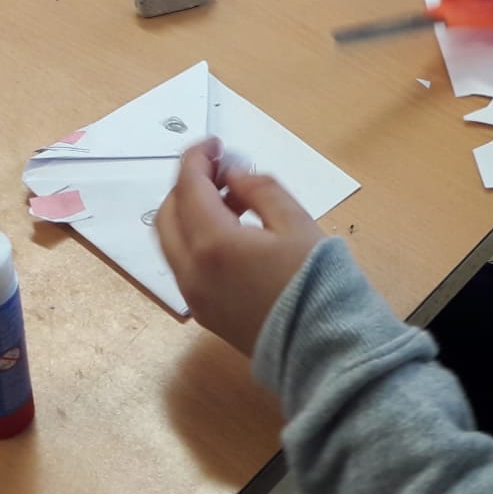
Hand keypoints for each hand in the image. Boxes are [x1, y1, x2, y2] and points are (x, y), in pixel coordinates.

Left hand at [155, 139, 325, 355]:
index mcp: (213, 244)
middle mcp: (191, 271)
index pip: (188, 188)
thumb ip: (261, 190)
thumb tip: (233, 176)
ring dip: (189, 213)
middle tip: (222, 170)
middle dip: (188, 185)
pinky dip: (195, 239)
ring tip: (233, 201)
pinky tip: (233, 234)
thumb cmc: (318, 282)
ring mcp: (194, 295)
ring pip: (171, 242)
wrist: (324, 350)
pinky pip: (184, 265)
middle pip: (168, 214)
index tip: (215, 143)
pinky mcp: (204, 313)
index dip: (198, 158)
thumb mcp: (297, 224)